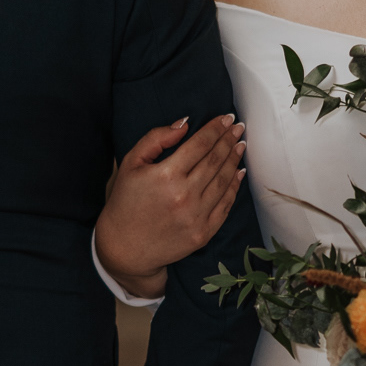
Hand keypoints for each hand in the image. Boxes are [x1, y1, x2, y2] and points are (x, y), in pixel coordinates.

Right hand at [95, 113, 245, 297]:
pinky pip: (226, 205)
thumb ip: (156, 139)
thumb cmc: (126, 201)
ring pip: (224, 181)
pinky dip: (235, 187)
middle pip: (215, 160)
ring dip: (234, 160)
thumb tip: (185, 124)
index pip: (200, 144)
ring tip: (240, 145)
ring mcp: (196, 216)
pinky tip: (238, 172)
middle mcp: (184, 196)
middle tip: (238, 127)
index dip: (216, 128)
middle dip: (229, 140)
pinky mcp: (204, 233)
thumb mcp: (131, 163)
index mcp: (166, 176)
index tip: (227, 118)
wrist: (125, 247)